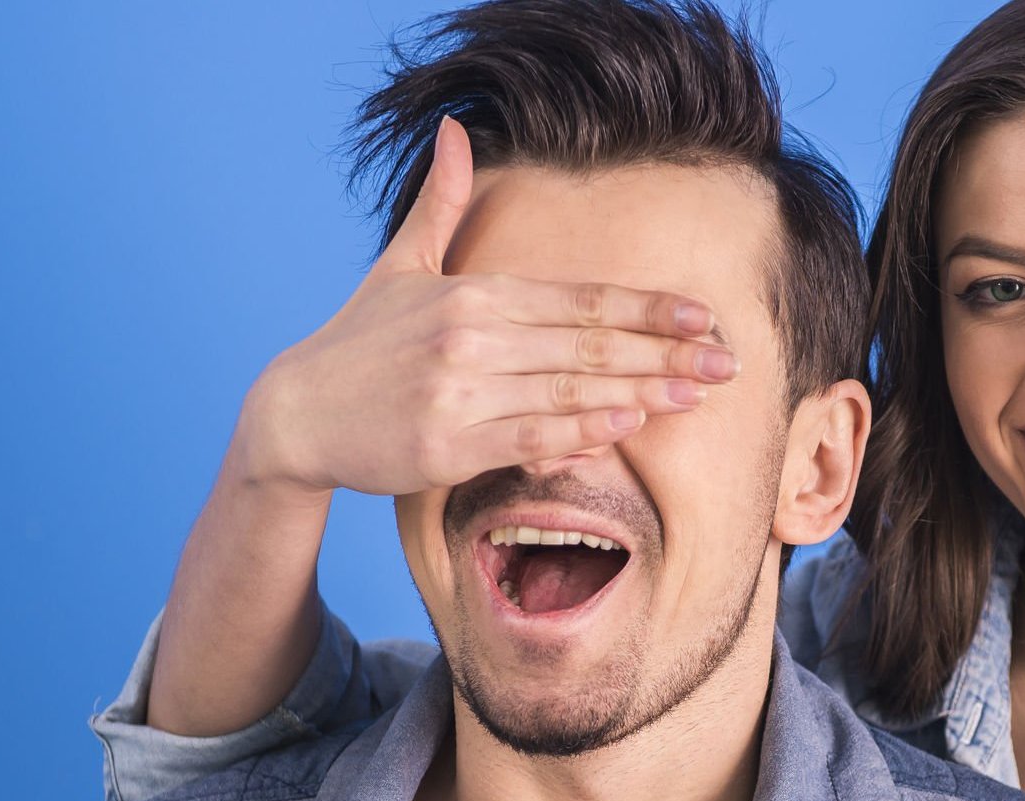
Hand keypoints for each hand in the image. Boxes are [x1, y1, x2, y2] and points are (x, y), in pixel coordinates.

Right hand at [232, 115, 737, 496]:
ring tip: (697, 393)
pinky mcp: (446, 445)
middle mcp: (470, 337)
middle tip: (728, 360)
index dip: (647, 306)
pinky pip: (530, 439)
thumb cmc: (361, 343)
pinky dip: (583, 433)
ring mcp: (458, 392)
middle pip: (590, 344)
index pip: (580, 298)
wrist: (296, 413)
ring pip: (571, 391)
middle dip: (667, 351)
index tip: (704, 314)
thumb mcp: (401, 267)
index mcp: (473, 293)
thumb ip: (441, 204)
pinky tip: (628, 427)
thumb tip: (455, 131)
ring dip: (642, 392)